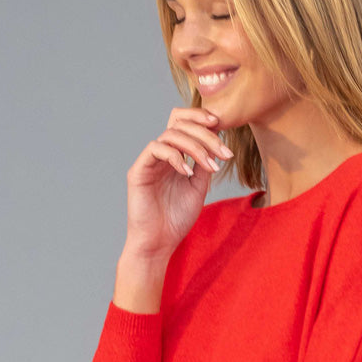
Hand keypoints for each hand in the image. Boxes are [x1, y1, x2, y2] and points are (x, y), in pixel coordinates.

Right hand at [124, 106, 233, 261]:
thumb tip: (215, 143)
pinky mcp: (138, 171)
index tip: (221, 125)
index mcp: (174, 157)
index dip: (200, 118)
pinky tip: (188, 172)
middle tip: (224, 151)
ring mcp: (148, 162)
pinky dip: (176, 157)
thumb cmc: (177, 219)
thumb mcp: (198, 187)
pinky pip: (156, 149)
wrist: (159, 243)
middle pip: (179, 124)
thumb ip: (203, 165)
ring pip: (170, 134)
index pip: (184, 124)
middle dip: (205, 134)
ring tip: (210, 165)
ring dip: (195, 146)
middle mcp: (160, 155)